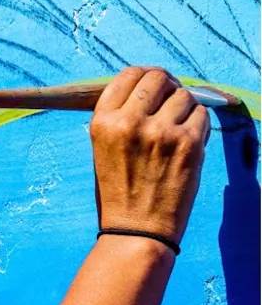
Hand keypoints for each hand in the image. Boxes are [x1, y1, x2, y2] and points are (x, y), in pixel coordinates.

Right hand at [90, 67, 210, 244]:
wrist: (136, 230)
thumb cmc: (118, 190)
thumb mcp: (103, 148)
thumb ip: (121, 116)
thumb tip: (150, 86)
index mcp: (103, 122)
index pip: (128, 75)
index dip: (144, 76)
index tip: (151, 85)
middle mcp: (130, 122)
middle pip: (158, 78)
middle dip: (166, 85)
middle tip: (168, 100)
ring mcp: (161, 132)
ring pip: (183, 95)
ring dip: (183, 108)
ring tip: (174, 131)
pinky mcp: (189, 144)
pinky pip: (201, 115)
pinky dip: (197, 124)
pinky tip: (186, 143)